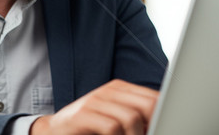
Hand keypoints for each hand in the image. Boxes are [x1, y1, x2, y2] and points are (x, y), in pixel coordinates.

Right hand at [30, 79, 158, 134]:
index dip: (163, 115)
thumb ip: (135, 116)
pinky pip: (111, 127)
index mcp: (119, 89)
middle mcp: (108, 91)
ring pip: (131, 118)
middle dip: (153, 125)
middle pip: (147, 105)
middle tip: (150, 134)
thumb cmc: (88, 128)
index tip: (164, 126)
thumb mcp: (114, 118)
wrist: (54, 131)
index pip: (153, 97)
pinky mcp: (82, 115)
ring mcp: (94, 101)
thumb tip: (162, 121)